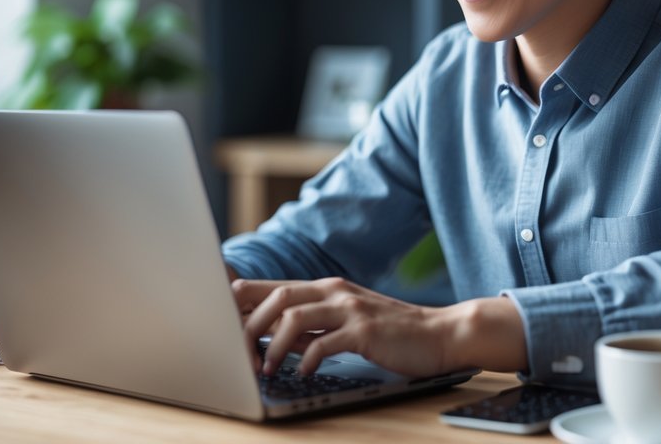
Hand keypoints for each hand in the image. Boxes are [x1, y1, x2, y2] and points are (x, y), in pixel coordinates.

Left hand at [232, 276, 461, 377]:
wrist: (438, 333)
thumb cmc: (389, 332)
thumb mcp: (345, 321)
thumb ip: (312, 325)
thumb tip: (274, 337)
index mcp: (325, 288)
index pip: (273, 286)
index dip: (243, 301)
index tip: (222, 322)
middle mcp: (334, 292)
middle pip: (276, 298)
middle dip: (250, 327)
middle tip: (240, 356)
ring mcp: (349, 309)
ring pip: (294, 318)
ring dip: (273, 346)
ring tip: (267, 368)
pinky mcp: (364, 331)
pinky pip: (324, 343)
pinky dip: (307, 360)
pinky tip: (304, 373)